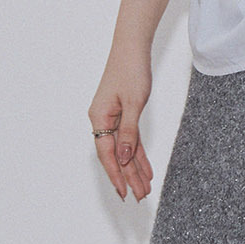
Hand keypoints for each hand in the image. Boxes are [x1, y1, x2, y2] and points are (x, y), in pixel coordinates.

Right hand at [89, 45, 154, 201]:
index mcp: (99, 118)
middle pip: (115, 155)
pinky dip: (138, 154)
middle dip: (128, 177)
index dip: (116, 175)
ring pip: (124, 149)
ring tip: (144, 188)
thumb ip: (128, 132)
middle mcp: (102, 120)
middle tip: (140, 196)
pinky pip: (130, 139)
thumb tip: (123, 158)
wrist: (132, 47)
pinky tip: (145, 168)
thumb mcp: (133, 103)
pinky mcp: (122, 114)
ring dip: (134, 169)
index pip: (107, 154)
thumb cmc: (130, 70)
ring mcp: (112, 118)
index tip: (124, 193)